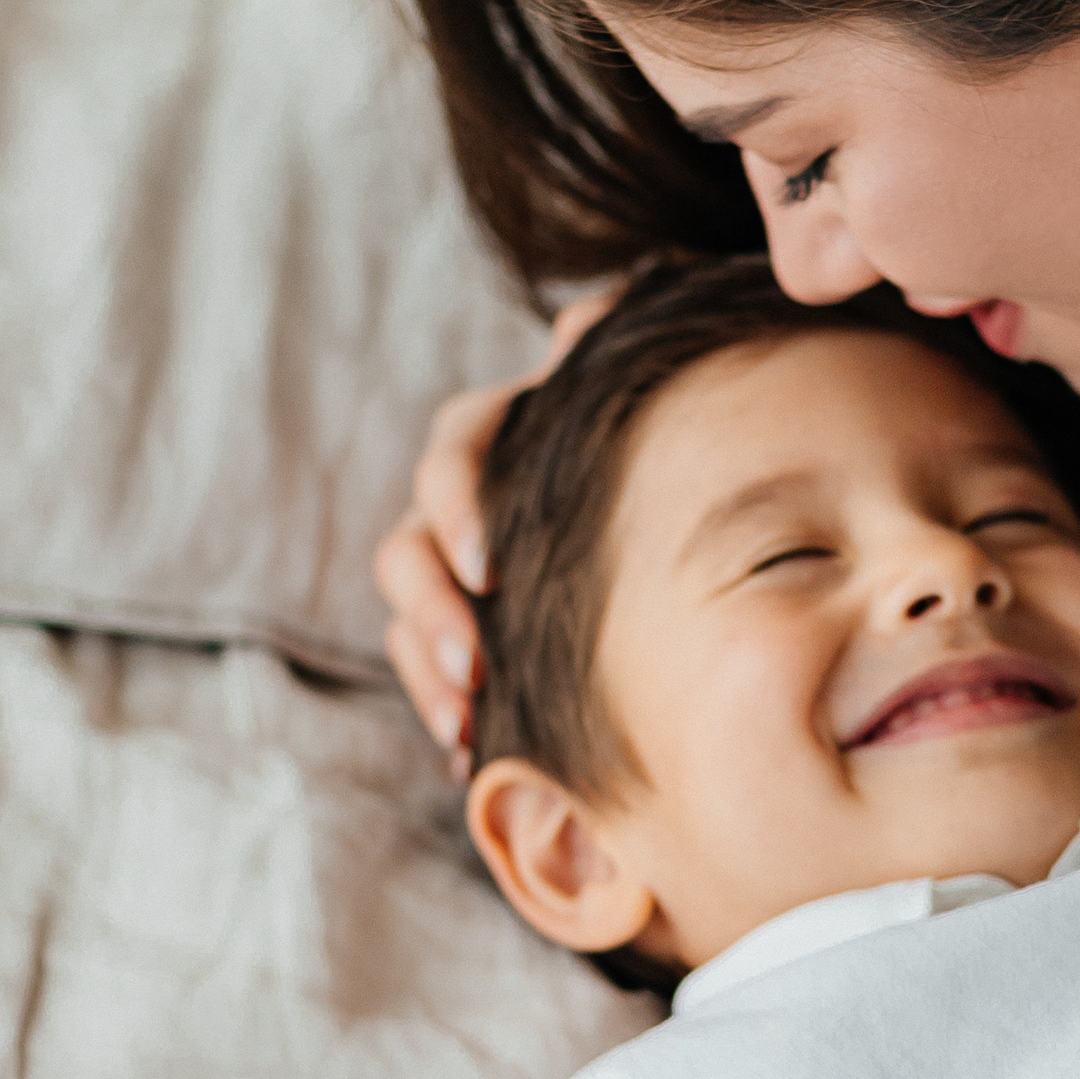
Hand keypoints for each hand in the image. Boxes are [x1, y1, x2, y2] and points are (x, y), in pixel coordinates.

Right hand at [374, 287, 623, 769]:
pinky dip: (446, 710)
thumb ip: (610, 341)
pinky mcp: (469, 627)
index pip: (453, 457)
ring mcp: (457, 570)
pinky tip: (471, 758)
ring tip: (464, 727)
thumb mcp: (636, 378)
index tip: (489, 571)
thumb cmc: (654, 415)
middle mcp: (463, 503)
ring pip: (407, 618)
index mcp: (499, 435)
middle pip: (408, 549)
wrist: (672, 468)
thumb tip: (583, 321)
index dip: (458, 509)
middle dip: (430, 613)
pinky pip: (432, 670)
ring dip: (426, 672)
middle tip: (472, 668)